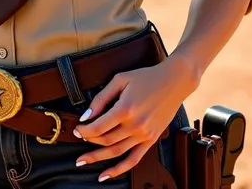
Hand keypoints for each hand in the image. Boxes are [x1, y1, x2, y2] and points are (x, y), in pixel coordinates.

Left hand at [73, 55, 196, 181]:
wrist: (174, 82)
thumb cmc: (146, 77)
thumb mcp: (120, 80)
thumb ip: (102, 98)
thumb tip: (86, 115)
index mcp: (125, 109)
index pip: (98, 127)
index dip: (84, 130)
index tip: (76, 129)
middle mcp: (135, 125)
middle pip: (105, 140)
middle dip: (88, 141)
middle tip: (79, 139)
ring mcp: (144, 135)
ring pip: (116, 151)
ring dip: (98, 158)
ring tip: (83, 161)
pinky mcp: (151, 139)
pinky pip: (134, 159)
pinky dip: (119, 169)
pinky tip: (106, 174)